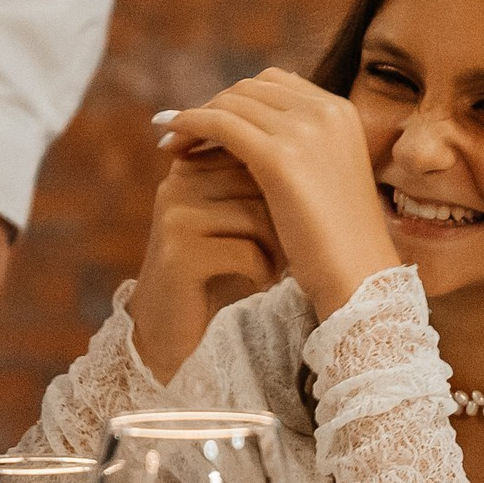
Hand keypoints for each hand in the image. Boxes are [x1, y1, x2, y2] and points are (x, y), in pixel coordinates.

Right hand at [128, 153, 287, 382]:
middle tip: (284, 249)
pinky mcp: (179, 253)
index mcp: (192, 166)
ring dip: (277, 246)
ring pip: (256, 213)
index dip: (284, 189)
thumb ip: (257, 181)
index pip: (256, 152)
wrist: (171, 330)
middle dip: (284, 217)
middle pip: (259, 180)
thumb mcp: (236, 220)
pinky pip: (246, 250)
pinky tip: (258, 282)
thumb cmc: (217, 271)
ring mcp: (175, 215)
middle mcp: (178, 182)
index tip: (288, 220)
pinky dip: (264, 270)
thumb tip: (313, 152)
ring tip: (272, 266)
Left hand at [170, 69, 401, 320]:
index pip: (275, 84)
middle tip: (181, 128)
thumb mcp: (324, 178)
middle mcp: (326, 111)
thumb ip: (301, 149)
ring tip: (169, 139)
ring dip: (194, 115)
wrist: (358, 275)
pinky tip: (169, 142)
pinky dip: (189, 125)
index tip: (210, 120)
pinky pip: (220, 124)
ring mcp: (306, 131)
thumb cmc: (338, 240)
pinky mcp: (281, 157)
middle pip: (251, 88)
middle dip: (213, 104)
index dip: (236, 99)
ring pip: (231, 102)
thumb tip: (253, 135)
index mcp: (341, 111)